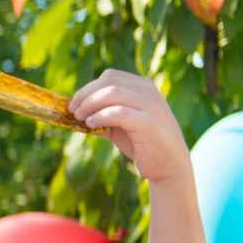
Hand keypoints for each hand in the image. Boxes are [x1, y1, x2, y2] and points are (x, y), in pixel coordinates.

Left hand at [70, 69, 191, 184]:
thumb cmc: (142, 144)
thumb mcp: (120, 124)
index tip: (74, 103)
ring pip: (112, 92)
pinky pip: (118, 112)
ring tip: (80, 118)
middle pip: (109, 81)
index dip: (88, 88)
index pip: (110, 76)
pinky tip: (91, 125)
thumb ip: (103, 114)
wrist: (169, 165)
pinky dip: (100, 116)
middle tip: (73, 111)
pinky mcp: (149, 123)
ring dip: (90, 104)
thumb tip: (74, 111)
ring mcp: (151, 105)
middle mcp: (149, 91)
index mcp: (143, 87)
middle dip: (85, 94)